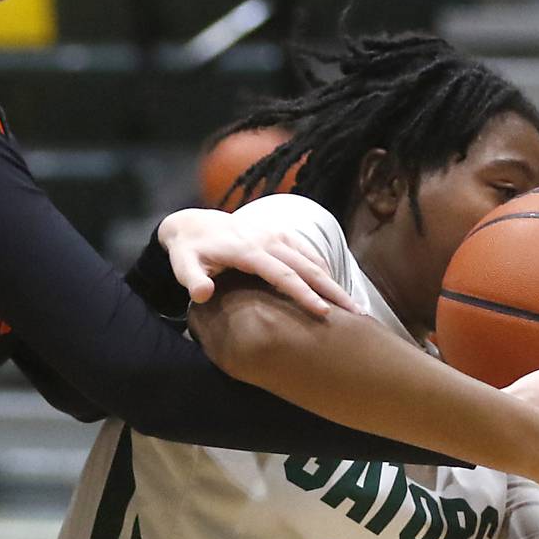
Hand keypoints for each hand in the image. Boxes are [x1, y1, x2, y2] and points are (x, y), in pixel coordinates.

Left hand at [157, 207, 359, 319]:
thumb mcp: (183, 264)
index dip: (305, 294)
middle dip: (332, 290)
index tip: (325, 312)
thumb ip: (192, 280)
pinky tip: (336, 287)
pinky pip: (308, 251)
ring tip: (354, 307)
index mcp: (248, 251)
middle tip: (356, 314)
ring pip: (312, 259)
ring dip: (334, 281)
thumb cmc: (189, 251)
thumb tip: (202, 295)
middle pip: (307, 267)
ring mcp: (276, 235)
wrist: (194, 225)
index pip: (283, 275)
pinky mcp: (280, 234)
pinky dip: (324, 268)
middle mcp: (268, 240)